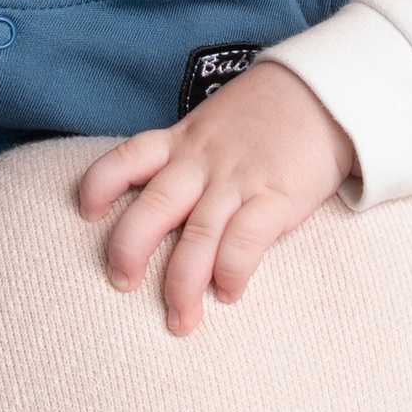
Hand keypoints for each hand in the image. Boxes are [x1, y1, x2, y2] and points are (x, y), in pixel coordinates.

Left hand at [76, 61, 357, 334]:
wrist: (325, 93)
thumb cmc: (267, 113)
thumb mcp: (214, 122)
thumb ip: (188, 153)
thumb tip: (164, 196)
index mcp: (182, 140)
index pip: (126, 157)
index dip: (100, 183)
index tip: (87, 211)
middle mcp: (201, 162)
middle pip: (153, 206)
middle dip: (130, 248)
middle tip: (120, 283)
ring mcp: (237, 180)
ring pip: (196, 234)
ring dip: (182, 281)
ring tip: (179, 319)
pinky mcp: (276, 196)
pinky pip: (245, 239)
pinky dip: (232, 270)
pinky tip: (228, 293)